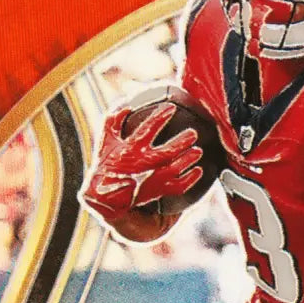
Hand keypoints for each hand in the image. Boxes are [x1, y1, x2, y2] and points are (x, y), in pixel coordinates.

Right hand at [81, 102, 202, 223]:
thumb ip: (113, 121)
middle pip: (167, 152)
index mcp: (130, 149)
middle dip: (181, 142)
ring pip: (174, 169)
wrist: (105, 196)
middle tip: (193, 133)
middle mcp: (143, 164)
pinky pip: (178, 187)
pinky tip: (199, 170)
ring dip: (188, 159)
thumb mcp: (106, 141)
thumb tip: (126, 106)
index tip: (170, 108)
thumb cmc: (106, 165)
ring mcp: (151, 179)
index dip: (159, 118)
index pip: (147, 130)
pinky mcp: (157, 191)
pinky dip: (190, 179)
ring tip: (198, 151)